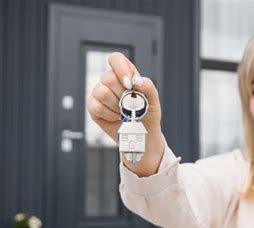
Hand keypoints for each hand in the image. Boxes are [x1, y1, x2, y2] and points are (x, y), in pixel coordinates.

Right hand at [87, 52, 164, 176]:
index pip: (116, 59)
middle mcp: (109, 81)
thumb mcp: (154, 100)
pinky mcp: (93, 107)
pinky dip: (110, 115)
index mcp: (125, 74)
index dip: (120, 68)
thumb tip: (137, 81)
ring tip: (124, 113)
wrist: (143, 135)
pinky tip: (116, 118)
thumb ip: (148, 87)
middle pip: (108, 77)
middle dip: (123, 95)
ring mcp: (99, 93)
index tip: (130, 84)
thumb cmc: (148, 115)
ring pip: (102, 92)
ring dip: (117, 106)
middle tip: (131, 105)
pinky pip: (96, 107)